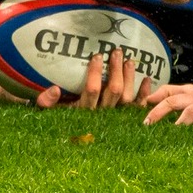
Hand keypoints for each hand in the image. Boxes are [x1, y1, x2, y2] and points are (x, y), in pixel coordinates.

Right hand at [34, 48, 154, 109]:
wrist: (70, 140)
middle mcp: (102, 116)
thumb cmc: (59, 118)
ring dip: (130, 78)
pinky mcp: (127, 120)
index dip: (95, 72)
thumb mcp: (48, 112)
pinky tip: (147, 79)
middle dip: (116, 70)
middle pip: (114, 91)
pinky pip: (138, 108)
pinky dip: (144, 94)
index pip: (92, 90)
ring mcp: (116, 119)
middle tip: (116, 52)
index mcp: (83, 111)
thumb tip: (53, 89)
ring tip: (129, 61)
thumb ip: (46, 102)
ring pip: (127, 98)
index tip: (97, 56)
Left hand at [143, 82, 192, 126]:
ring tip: (173, 134)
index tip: (144, 120)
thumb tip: (148, 99)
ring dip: (182, 123)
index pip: (169, 94)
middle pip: (175, 101)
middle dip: (160, 111)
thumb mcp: (192, 96)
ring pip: (192, 113)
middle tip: (149, 125)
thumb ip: (171, 95)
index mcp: (190, 93)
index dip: (154, 104)